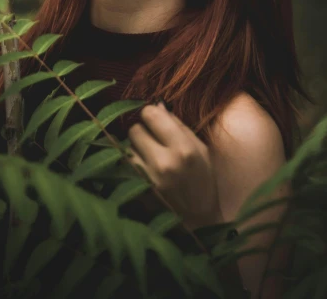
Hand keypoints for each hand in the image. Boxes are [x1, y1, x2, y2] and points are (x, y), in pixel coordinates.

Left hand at [127, 103, 222, 231]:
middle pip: (134, 129)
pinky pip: (123, 166)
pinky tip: (143, 168)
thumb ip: (177, 125)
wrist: (199, 221)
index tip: (156, 120)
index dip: (152, 114)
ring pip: (126, 147)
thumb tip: (157, 105)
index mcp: (183, 149)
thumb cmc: (203, 179)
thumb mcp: (200, 148)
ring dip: (135, 148)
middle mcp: (163, 163)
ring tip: (149, 157)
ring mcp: (147, 180)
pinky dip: (130, 164)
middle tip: (153, 140)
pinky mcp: (137, 192)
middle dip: (143, 131)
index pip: (150, 114)